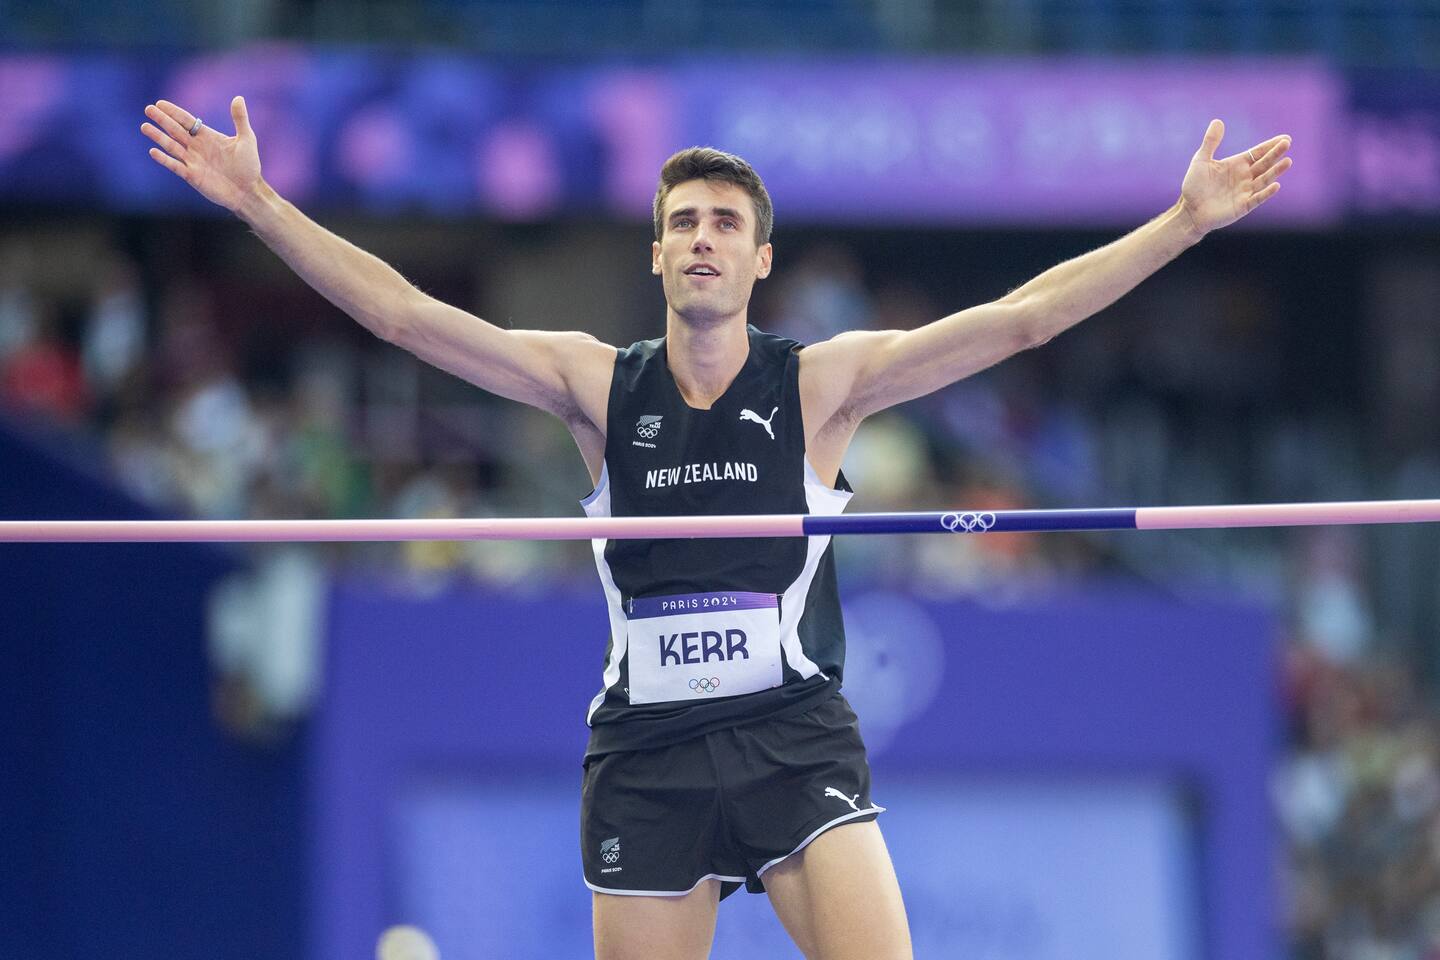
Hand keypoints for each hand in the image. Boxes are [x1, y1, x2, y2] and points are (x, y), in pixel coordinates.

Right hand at [143, 96, 261, 212]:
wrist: (248, 191)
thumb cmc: (249, 166)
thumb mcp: (247, 139)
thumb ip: (240, 119)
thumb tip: (238, 98)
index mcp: (207, 136)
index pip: (187, 121)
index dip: (174, 112)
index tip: (160, 103)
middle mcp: (197, 147)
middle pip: (175, 130)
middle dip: (162, 120)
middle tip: (148, 109)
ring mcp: (193, 161)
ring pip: (171, 146)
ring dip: (158, 137)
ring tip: (144, 127)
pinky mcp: (192, 176)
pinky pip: (175, 166)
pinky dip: (164, 159)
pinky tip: (153, 151)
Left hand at [1178, 119, 1291, 235]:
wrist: (1188, 210)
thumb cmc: (1194, 186)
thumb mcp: (1201, 160)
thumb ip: (1210, 142)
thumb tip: (1218, 121)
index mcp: (1237, 164)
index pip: (1258, 153)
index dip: (1270, 146)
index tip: (1285, 138)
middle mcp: (1244, 177)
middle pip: (1264, 164)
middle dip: (1275, 154)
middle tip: (1287, 143)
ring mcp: (1245, 192)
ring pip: (1264, 180)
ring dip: (1276, 171)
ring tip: (1287, 161)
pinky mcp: (1243, 206)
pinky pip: (1257, 198)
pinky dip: (1266, 193)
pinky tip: (1276, 185)